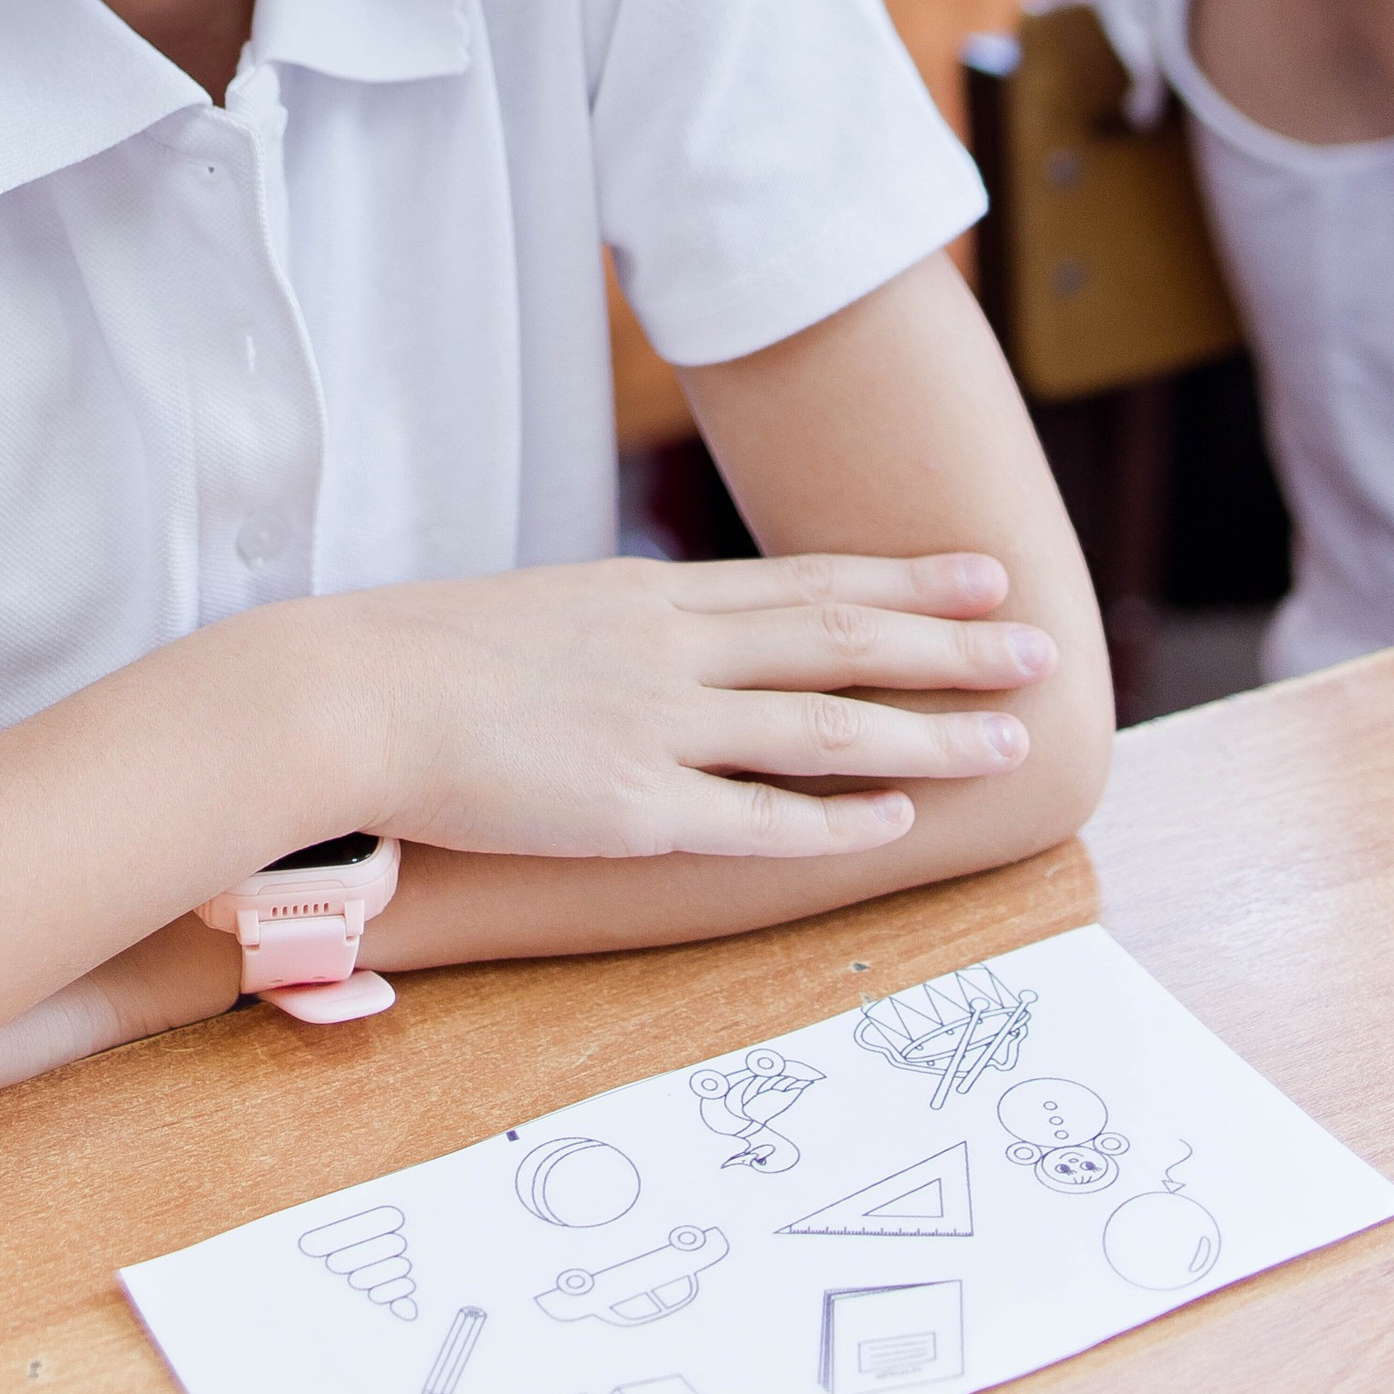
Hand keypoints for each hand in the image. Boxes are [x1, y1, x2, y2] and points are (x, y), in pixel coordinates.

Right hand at [343, 550, 1051, 866]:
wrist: (350, 691)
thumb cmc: (424, 654)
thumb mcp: (542, 613)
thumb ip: (618, 631)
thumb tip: (671, 646)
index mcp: (648, 597)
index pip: (804, 580)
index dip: (904, 579)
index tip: (982, 573)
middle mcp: (670, 648)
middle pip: (839, 639)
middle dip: (951, 645)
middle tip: (1042, 644)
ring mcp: (656, 725)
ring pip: (824, 727)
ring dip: (927, 732)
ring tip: (1008, 740)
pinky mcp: (630, 806)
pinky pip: (755, 818)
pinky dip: (834, 819)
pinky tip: (897, 820)